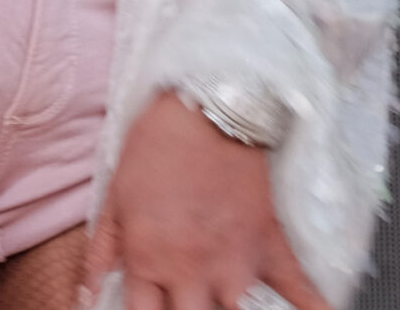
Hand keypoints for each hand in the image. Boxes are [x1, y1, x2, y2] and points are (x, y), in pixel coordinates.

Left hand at [80, 92, 327, 309]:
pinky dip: (313, 309)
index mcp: (149, 259)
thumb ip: (101, 252)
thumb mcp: (115, 196)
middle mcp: (192, 271)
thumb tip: (86, 295)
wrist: (208, 110)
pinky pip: (300, 291)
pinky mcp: (270, 248)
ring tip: (223, 304)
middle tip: (185, 304)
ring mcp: (236, 263)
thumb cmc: (155, 147)